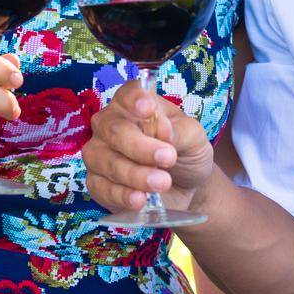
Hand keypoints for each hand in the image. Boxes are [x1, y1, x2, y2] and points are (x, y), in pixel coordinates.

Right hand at [83, 80, 213, 217]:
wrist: (186, 188)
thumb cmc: (186, 152)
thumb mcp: (195, 138)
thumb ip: (180, 131)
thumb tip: (162, 129)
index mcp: (134, 105)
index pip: (127, 94)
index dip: (135, 100)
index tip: (148, 109)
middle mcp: (111, 126)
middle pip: (114, 130)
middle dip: (140, 147)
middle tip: (168, 158)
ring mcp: (100, 154)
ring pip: (107, 161)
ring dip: (135, 174)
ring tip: (162, 183)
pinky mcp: (98, 184)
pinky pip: (102, 188)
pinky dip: (122, 195)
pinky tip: (140, 199)